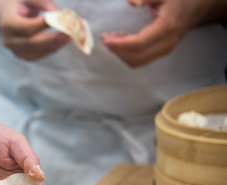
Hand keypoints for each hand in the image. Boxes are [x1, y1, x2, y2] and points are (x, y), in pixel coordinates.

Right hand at [0, 0, 69, 60]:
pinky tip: (61, 41)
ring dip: (54, 45)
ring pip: (36, 51)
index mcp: (7, 24)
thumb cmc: (21, 4)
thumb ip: (40, 1)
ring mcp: (15, 50)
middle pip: (31, 43)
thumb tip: (54, 10)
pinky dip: (51, 49)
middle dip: (51, 39)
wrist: (8, 16)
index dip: (42, 26)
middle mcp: (8, 40)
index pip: (26, 27)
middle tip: (68, 34)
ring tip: (69, 37)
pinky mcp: (23, 56)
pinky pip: (38, 55)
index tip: (59, 21)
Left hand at [102, 0, 224, 66]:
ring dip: (121, 53)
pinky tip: (122, 40)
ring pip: (137, 61)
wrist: (197, 7)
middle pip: (136, 57)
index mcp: (166, 28)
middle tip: (106, 37)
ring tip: (113, 38)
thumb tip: (130, 1)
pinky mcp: (161, 52)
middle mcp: (166, 43)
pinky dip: (127, 54)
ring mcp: (164, 50)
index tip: (105, 39)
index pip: (138, 44)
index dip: (119, 44)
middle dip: (117, 50)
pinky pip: (140, 59)